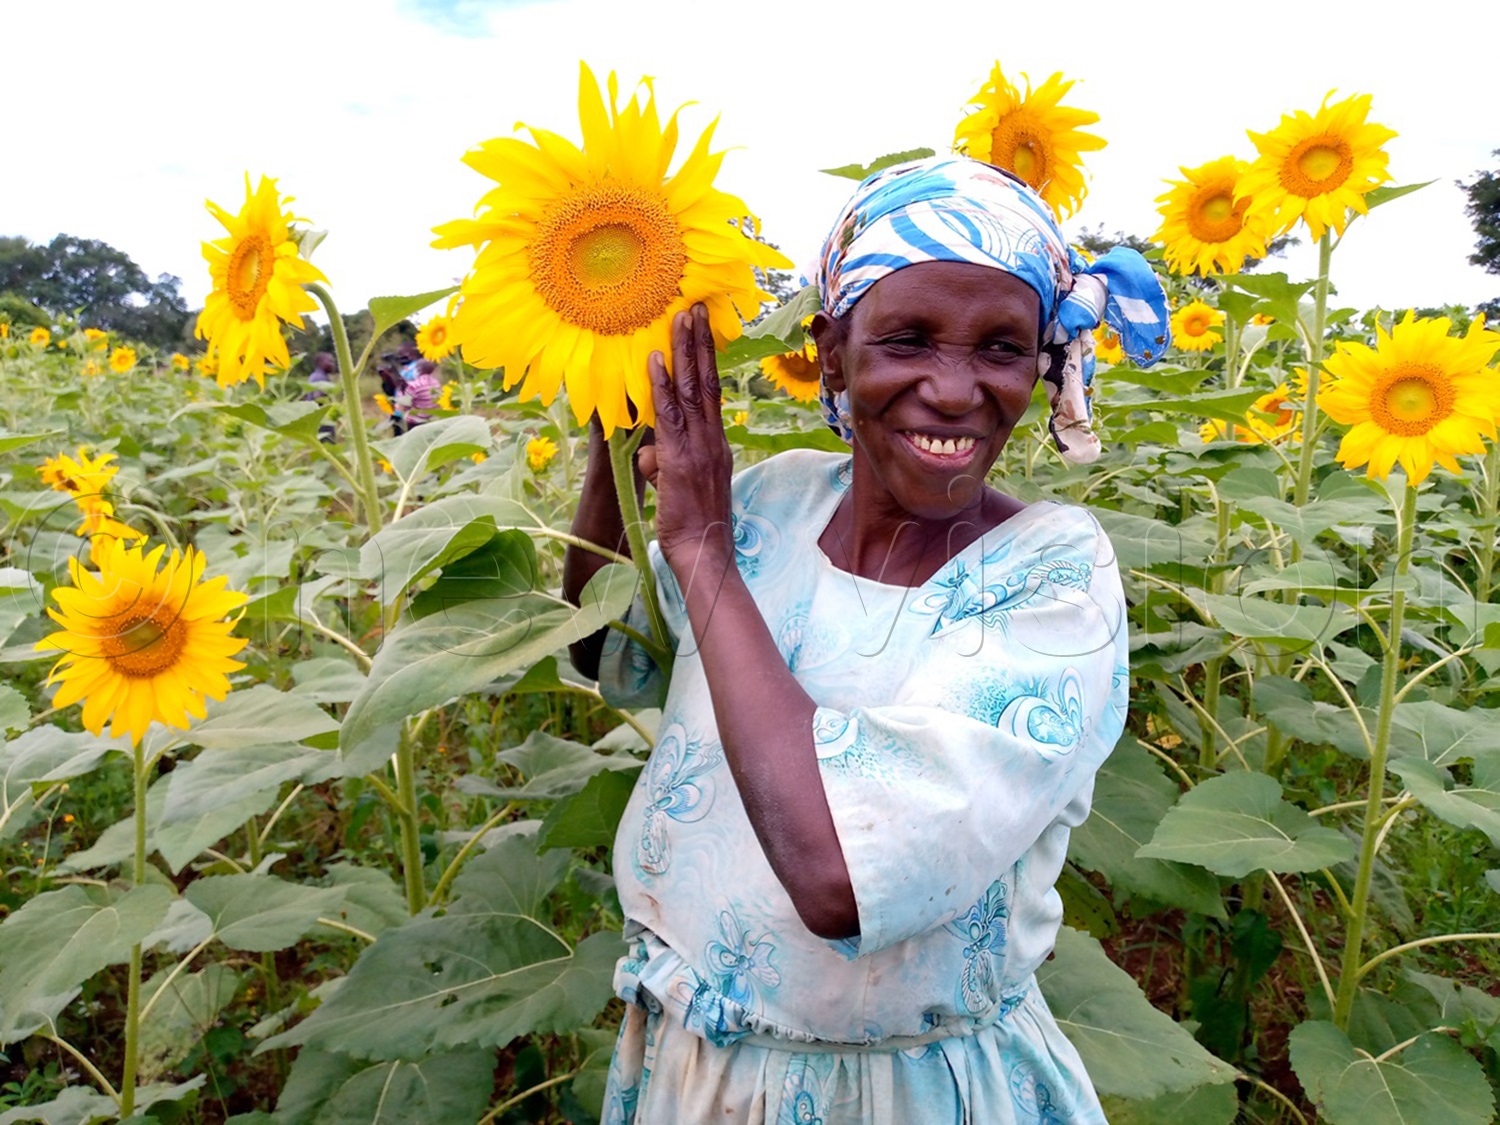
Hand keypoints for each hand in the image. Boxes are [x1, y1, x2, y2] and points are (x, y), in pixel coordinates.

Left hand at [645, 303, 734, 578]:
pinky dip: (662, 386)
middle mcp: (712, 439)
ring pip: (692, 390)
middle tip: (695, 308)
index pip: (713, 392)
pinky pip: (669, 416)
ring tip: (681, 318)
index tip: (704, 330)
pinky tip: (654, 360)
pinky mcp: (679, 459)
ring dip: (685, 351)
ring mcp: (698, 447)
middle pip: (707, 380)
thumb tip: (650, 454)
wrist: (703, 552)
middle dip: (700, 342)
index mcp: (716, 444)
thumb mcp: (680, 487)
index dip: (708, 359)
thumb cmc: (692, 525)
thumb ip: (665, 463)